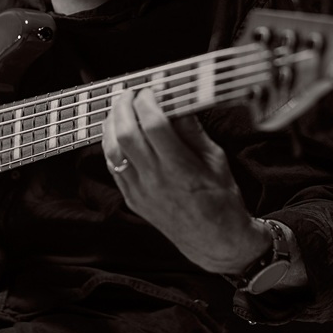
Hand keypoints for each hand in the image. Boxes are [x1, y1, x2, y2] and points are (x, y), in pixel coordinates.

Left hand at [101, 88, 270, 272]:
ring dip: (112, 124)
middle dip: (124, 107)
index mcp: (181, 169)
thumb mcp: (215, 159)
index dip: (148, 102)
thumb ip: (192, 130)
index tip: (151, 90)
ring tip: (119, 109)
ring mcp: (140, 192)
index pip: (154, 125)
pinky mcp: (133, 200)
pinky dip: (111, 145)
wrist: (216, 241)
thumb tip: (177, 101)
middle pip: (126, 134)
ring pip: (112, 150)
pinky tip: (117, 133)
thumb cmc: (221, 199)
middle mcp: (156, 180)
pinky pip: (113, 166)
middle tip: (130, 93)